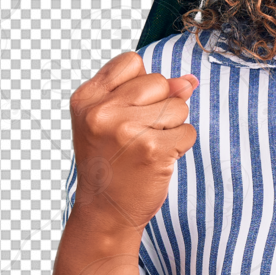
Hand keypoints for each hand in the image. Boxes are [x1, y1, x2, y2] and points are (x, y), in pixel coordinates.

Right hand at [68, 52, 197, 235]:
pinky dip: (181, 146)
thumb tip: (189, 81)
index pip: (132, 62)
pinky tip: (159, 160)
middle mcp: (102, 112)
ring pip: (178, 106)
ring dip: (172, 127)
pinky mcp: (153, 150)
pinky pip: (188, 131)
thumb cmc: (111, 165)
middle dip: (161, 106)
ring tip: (147, 148)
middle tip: (139, 135)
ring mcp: (127, 130)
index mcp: (86, 99)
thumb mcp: (112, 122)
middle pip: (159, 81)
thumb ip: (146, 94)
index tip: (130, 111)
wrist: (106, 212)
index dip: (143, 85)